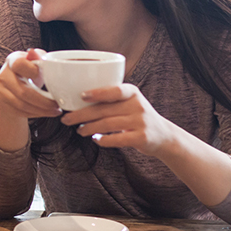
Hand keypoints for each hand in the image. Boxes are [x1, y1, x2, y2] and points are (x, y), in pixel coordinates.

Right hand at [0, 49, 62, 119]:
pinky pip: (20, 112)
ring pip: (22, 105)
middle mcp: (3, 74)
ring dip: (41, 110)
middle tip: (57, 104)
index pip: (19, 64)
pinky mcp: (2, 103)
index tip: (47, 78)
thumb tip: (48, 62)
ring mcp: (0, 90)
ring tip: (54, 110)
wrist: (15, 85)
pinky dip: (36, 114)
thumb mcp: (36, 63)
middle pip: (23, 91)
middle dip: (43, 101)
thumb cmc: (29, 72)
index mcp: (13, 60)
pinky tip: (45, 112)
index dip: (33, 71)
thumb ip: (41, 60)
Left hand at [59, 84, 181, 156]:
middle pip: (104, 110)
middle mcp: (138, 105)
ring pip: (107, 124)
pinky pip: (117, 139)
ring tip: (79, 130)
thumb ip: (111, 98)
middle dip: (81, 115)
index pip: (115, 90)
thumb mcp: (130, 101)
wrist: (164, 136)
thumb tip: (76, 99)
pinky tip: (96, 139)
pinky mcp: (142, 138)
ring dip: (89, 128)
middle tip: (67, 119)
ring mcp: (141, 122)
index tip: (81, 96)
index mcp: (133, 92)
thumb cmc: (138, 116)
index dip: (98, 93)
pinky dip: (103, 140)